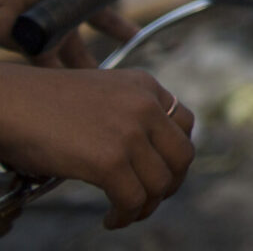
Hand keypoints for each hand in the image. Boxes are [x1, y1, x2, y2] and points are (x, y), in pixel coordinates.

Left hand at [0, 0, 163, 66]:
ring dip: (95, 64)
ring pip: (80, 50)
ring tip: (113, 81)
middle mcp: (68, 3)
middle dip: (119, 33)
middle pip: (100, 22)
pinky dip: (71, 81)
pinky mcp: (36, 47)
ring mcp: (53, 26)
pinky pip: (58, 69)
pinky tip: (86, 93)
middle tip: (137, 43)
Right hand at [0, 64, 194, 228]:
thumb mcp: (100, 93)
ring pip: (161, 183)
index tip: (160, 172)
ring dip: (146, 206)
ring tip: (125, 214)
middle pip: (183, 155)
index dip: (175, 155)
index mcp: (145, 86)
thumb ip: (127, 113)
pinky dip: (125, 216)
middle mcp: (146, 105)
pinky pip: (134, 199)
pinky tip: (110, 219)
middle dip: (170, 184)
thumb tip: (141, 151)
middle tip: (149, 199)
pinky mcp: (110, 160)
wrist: (9, 103)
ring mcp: (131, 132)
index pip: (184, 124)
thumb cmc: (41, 103)